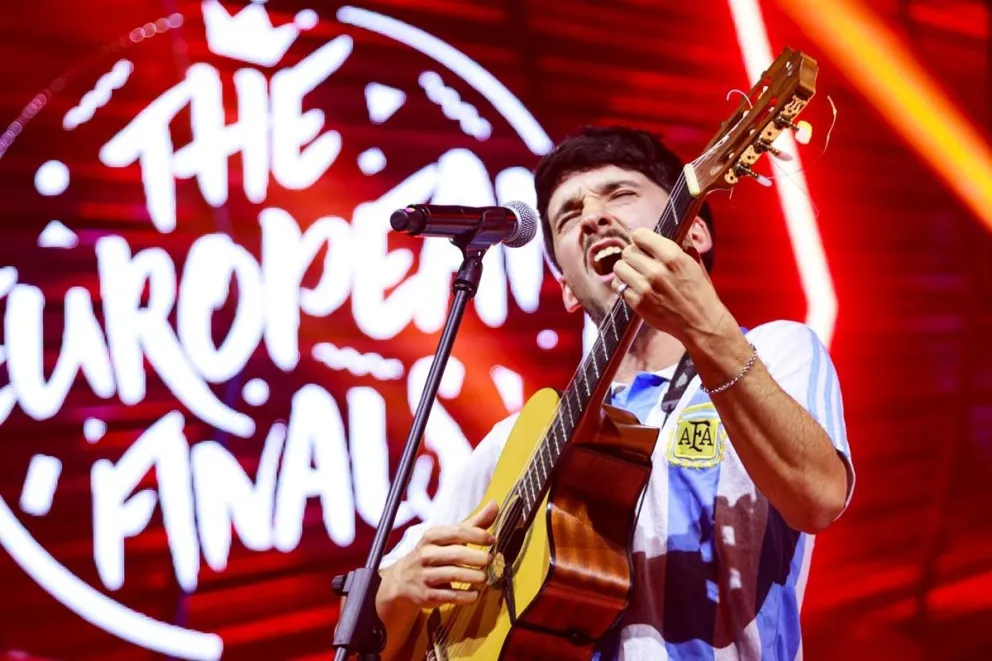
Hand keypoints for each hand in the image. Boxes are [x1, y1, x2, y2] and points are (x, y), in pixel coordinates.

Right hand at [378, 501, 498, 613]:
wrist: (402, 580)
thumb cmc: (433, 553)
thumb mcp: (448, 537)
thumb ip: (473, 524)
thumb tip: (494, 505)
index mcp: (431, 537)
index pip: (457, 532)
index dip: (477, 535)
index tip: (492, 540)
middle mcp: (426, 555)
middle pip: (457, 554)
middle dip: (477, 558)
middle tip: (489, 560)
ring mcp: (425, 576)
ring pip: (454, 575)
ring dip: (474, 576)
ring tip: (484, 577)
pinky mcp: (427, 595)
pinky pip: (450, 595)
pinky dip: (466, 596)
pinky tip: (475, 594)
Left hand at [611, 227, 731, 344]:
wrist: (701, 323)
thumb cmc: (699, 291)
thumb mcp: (694, 262)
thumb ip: (680, 244)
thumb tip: (668, 227)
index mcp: (672, 256)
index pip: (639, 235)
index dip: (640, 239)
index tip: (642, 244)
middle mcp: (656, 270)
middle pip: (627, 251)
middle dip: (633, 255)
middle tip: (641, 263)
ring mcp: (645, 288)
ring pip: (619, 268)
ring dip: (626, 270)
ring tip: (636, 275)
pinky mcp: (638, 303)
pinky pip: (618, 286)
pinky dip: (624, 286)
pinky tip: (635, 288)